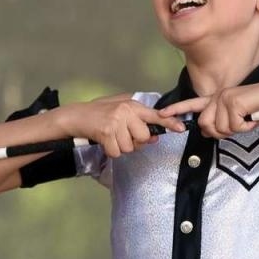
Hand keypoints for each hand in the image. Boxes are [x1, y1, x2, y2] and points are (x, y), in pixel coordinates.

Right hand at [54, 96, 181, 157]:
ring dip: (121, 147)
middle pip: (143, 137)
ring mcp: (115, 122)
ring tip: (111, 137)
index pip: (155, 115)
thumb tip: (153, 138)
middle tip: (122, 136)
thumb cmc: (99, 114)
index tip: (181, 128)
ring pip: (130, 147)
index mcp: (132, 106)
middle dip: (135, 142)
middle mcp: (125, 112)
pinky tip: (104, 142)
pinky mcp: (106, 133)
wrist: (77, 116)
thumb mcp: (120, 111)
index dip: (169, 123)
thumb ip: (138, 121)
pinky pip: (117, 152)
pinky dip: (111, 151)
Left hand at [157, 82, 258, 139]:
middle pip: (205, 125)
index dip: (176, 110)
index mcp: (215, 99)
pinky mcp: (232, 103)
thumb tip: (206, 132)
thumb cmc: (257, 108)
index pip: (191, 105)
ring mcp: (223, 99)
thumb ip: (219, 122)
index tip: (161, 114)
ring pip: (219, 129)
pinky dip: (245, 128)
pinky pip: (233, 127)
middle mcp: (216, 97)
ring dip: (235, 130)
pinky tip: (252, 118)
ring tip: (246, 120)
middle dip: (220, 132)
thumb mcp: (235, 116)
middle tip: (237, 126)